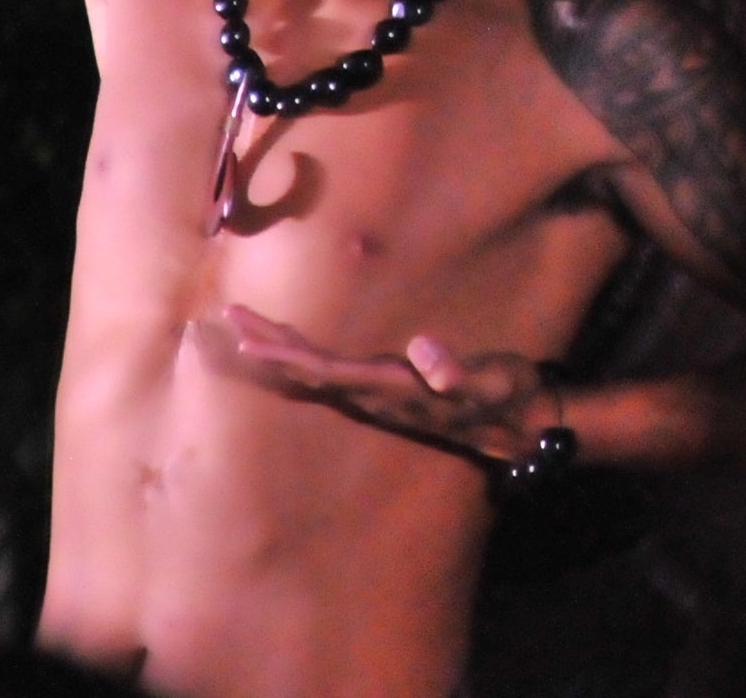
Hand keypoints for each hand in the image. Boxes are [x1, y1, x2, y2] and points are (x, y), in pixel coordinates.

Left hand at [214, 303, 557, 463]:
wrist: (517, 425)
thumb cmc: (504, 395)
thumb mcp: (491, 381)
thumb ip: (460, 374)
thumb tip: (432, 367)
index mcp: (391, 389)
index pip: (327, 371)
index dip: (288, 356)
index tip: (249, 340)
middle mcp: (375, 395)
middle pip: (310, 371)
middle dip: (269, 347)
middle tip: (228, 319)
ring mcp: (377, 394)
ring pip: (316, 373)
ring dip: (280, 351)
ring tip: (246, 329)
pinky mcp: (386, 389)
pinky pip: (331, 372)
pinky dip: (303, 357)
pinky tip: (289, 349)